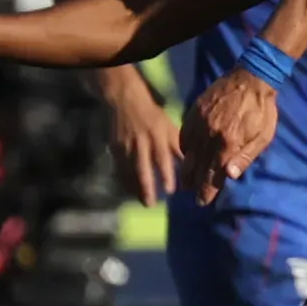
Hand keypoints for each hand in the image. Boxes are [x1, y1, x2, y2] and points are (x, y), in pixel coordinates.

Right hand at [101, 70, 182, 205]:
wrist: (125, 100)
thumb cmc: (153, 116)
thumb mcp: (170, 128)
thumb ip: (178, 148)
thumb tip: (191, 167)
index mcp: (158, 135)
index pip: (162, 158)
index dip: (166, 175)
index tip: (170, 191)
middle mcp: (141, 142)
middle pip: (142, 168)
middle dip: (146, 187)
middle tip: (151, 204)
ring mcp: (126, 145)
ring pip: (129, 171)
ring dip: (135, 188)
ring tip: (142, 201)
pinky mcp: (115, 147)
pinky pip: (119, 168)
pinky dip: (124, 180)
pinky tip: (130, 191)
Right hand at [180, 68, 279, 203]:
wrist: (251, 78)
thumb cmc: (262, 111)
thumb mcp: (263, 136)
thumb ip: (245, 157)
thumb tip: (228, 175)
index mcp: (228, 142)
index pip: (213, 173)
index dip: (207, 190)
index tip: (203, 202)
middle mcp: (210, 134)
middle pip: (198, 166)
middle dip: (195, 184)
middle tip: (195, 198)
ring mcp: (200, 122)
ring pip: (188, 152)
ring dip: (187, 169)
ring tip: (186, 182)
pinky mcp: (194, 111)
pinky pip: (184, 134)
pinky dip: (184, 148)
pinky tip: (186, 156)